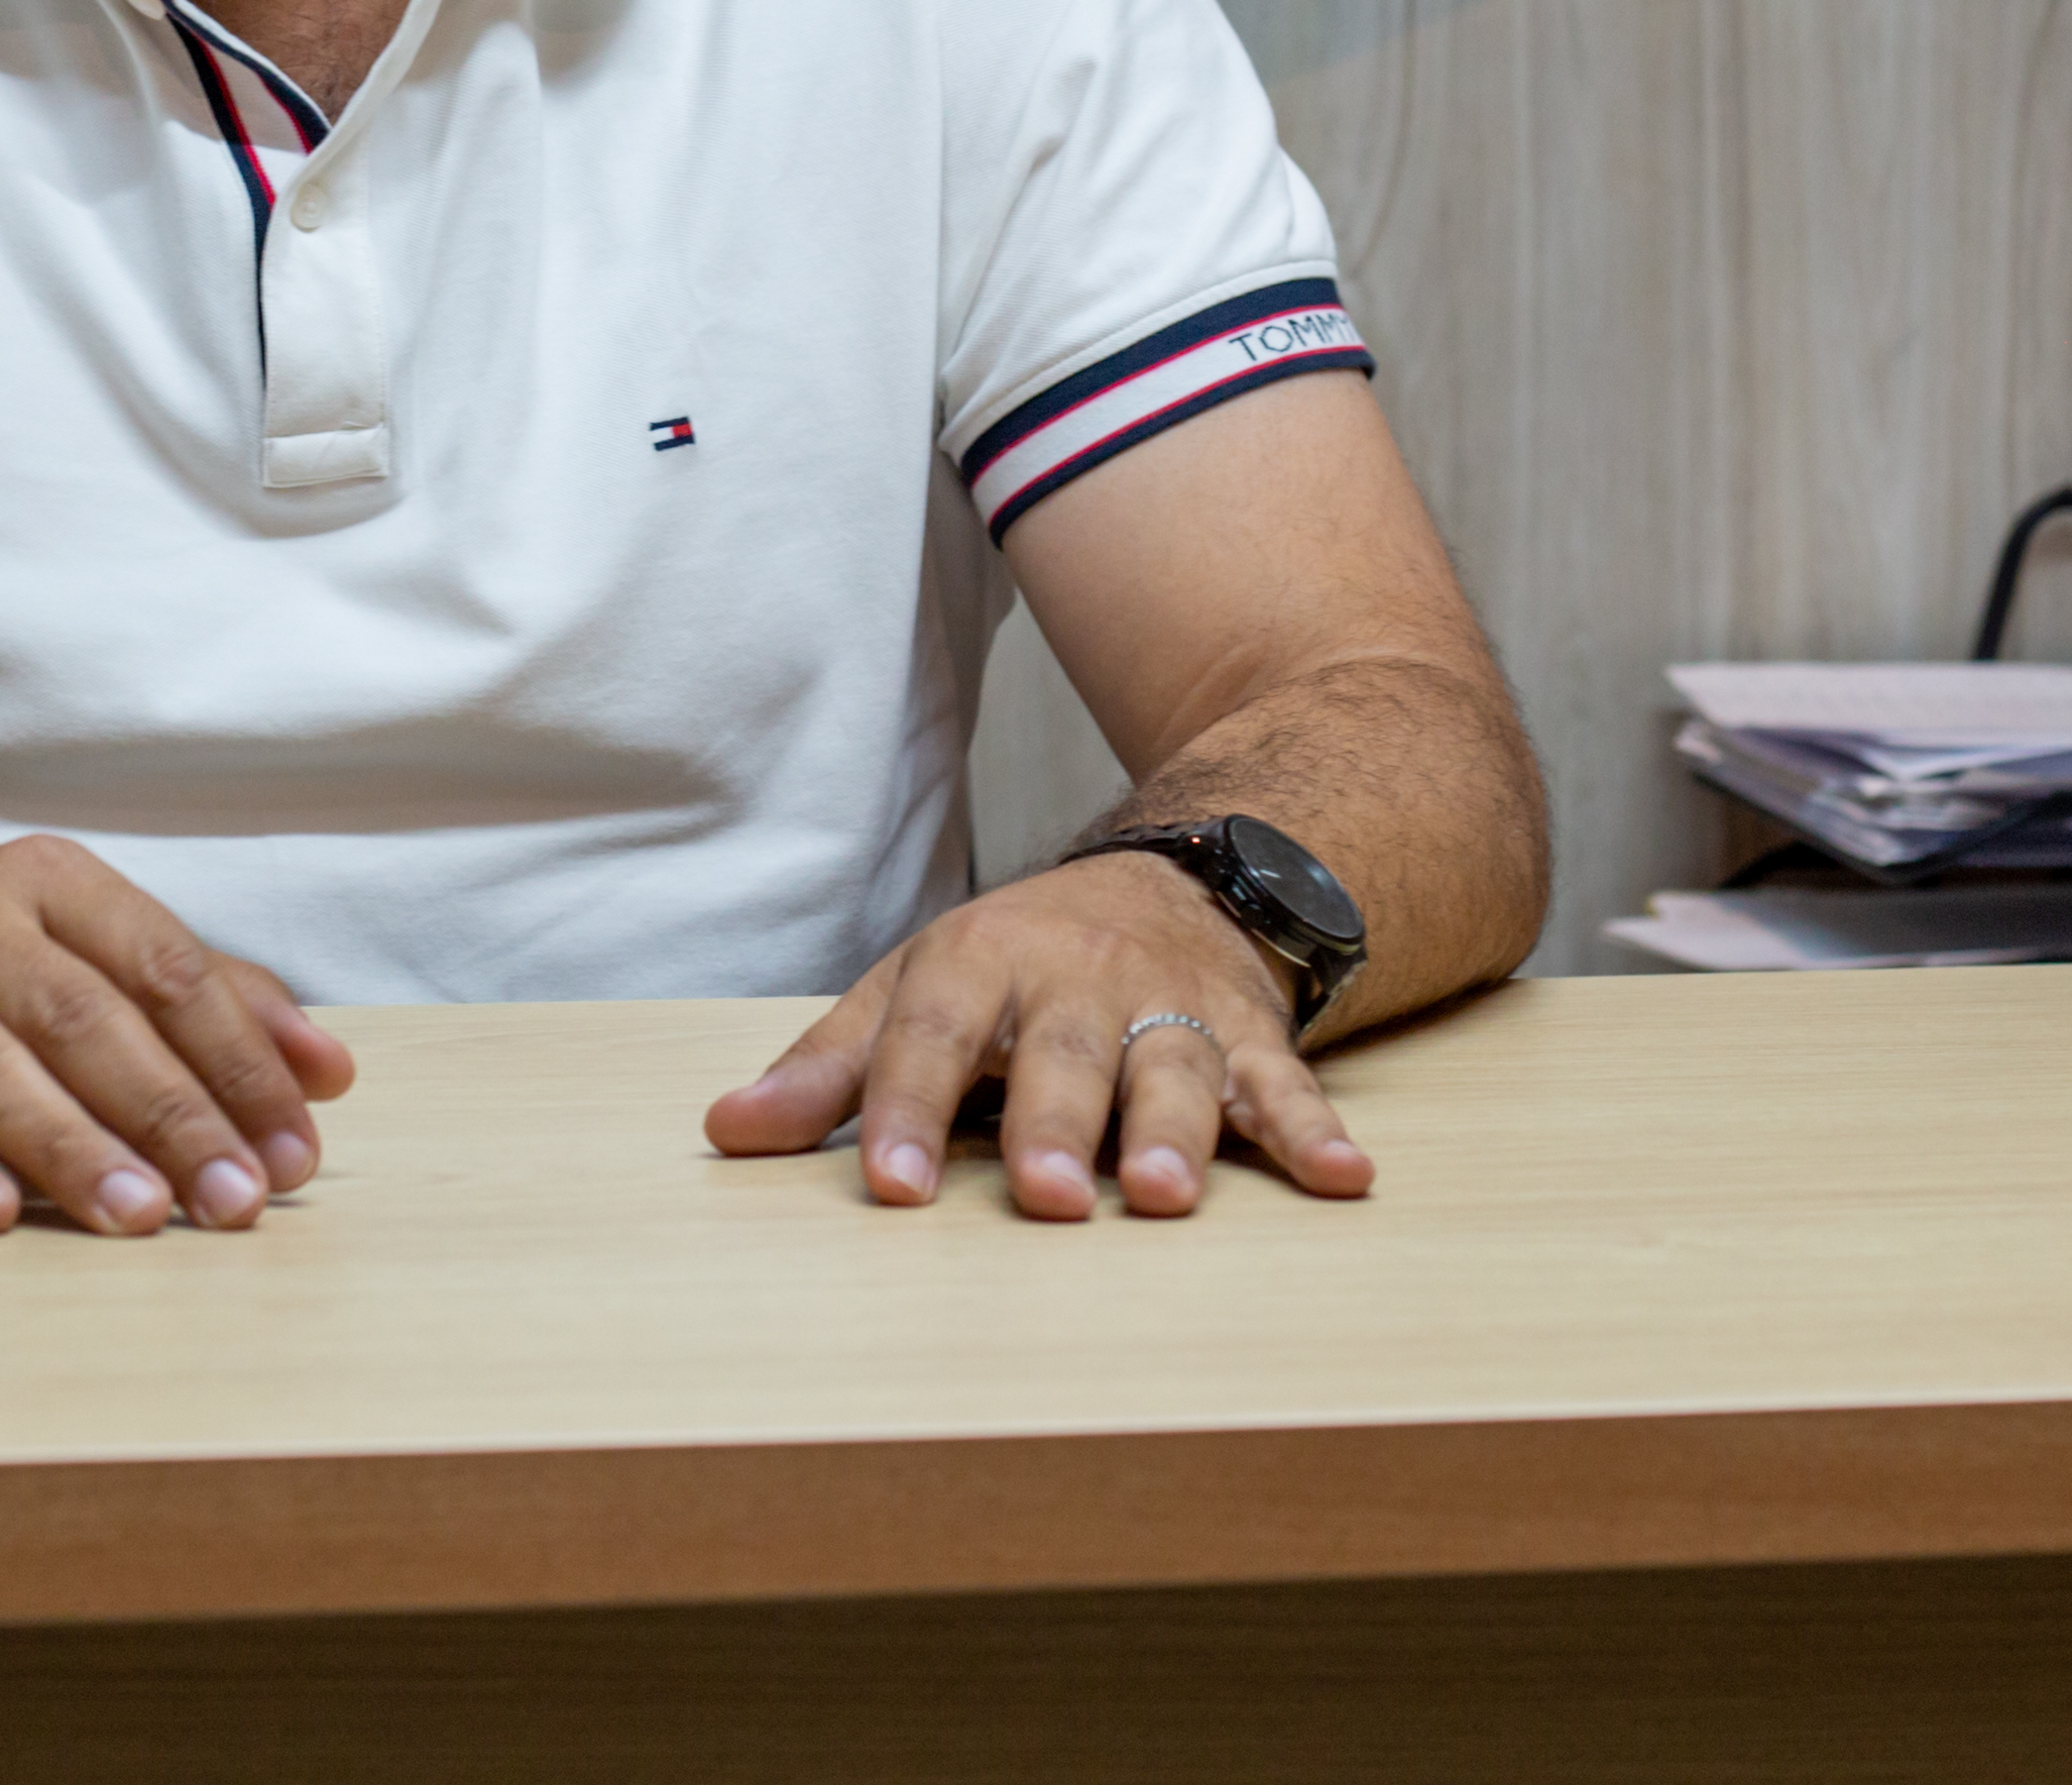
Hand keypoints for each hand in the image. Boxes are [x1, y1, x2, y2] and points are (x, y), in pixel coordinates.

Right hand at [0, 832, 355, 1237]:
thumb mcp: (72, 944)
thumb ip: (201, 998)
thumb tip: (327, 1072)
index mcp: (44, 885)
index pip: (163, 966)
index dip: (238, 1058)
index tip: (295, 1145)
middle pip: (84, 1020)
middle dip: (172, 1115)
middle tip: (236, 1198)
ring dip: (69, 1146)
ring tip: (141, 1217)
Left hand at [699, 852, 1373, 1217]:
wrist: (1176, 874)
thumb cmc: (1020, 960)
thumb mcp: (916, 986)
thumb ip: (832, 1068)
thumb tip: (727, 1135)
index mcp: (980, 967)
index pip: (931, 1036)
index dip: (902, 1107)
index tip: (884, 1187)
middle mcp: (1078, 983)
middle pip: (1061, 1056)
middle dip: (1054, 1125)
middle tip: (1048, 1197)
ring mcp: (1171, 1008)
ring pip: (1172, 1068)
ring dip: (1175, 1131)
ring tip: (1166, 1197)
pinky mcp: (1250, 1036)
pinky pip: (1288, 1084)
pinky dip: (1315, 1132)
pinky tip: (1343, 1180)